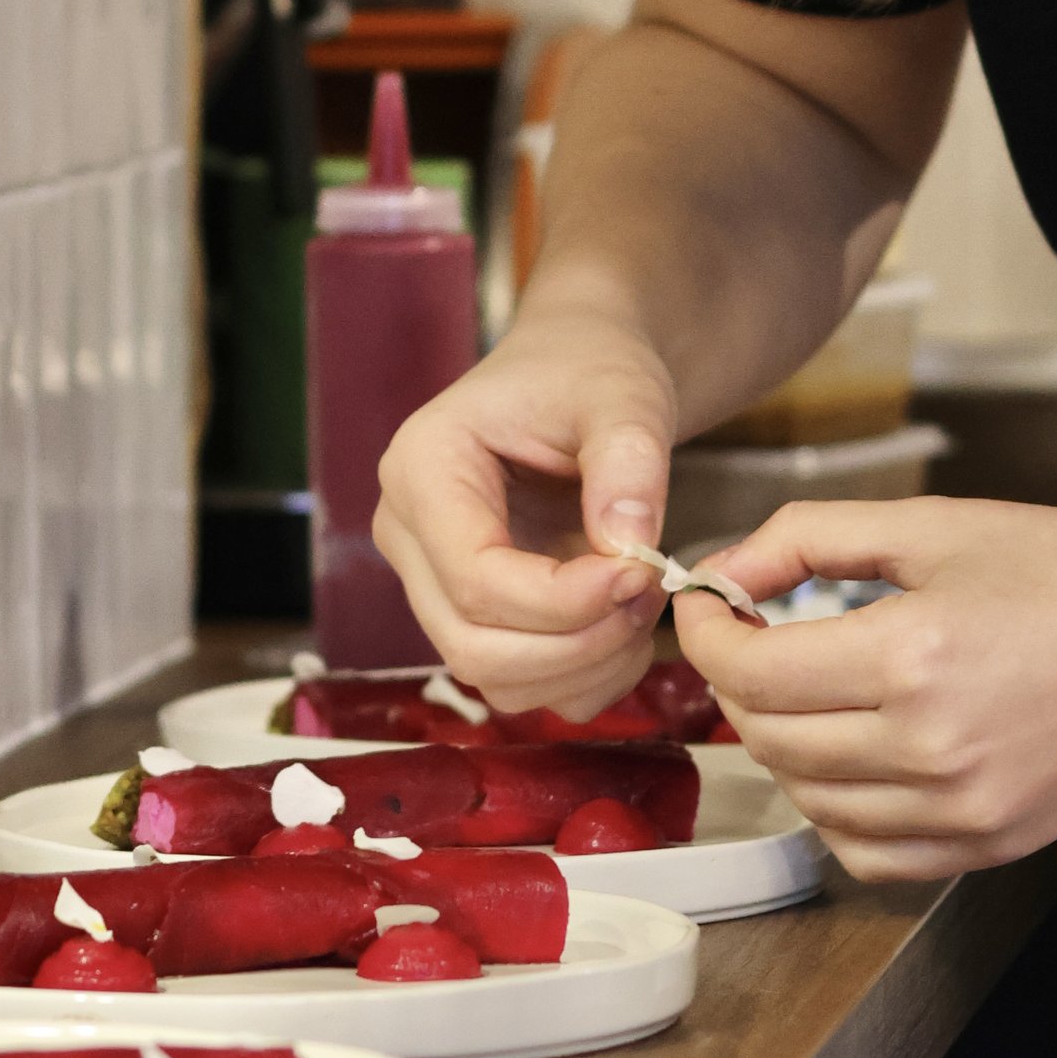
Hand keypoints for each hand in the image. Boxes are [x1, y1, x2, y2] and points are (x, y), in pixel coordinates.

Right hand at [373, 308, 678, 716]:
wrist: (580, 375)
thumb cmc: (589, 371)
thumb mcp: (622, 396)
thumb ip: (627, 463)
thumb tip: (628, 547)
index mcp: (422, 469)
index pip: (475, 577)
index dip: (564, 600)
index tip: (641, 574)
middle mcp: (408, 534)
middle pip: (470, 644)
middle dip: (575, 644)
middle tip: (648, 593)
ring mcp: (433, 581)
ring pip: (492, 678)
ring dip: (582, 668)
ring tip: (642, 605)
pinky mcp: (470, 614)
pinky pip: (518, 685)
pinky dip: (582, 679)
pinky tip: (623, 628)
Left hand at [676, 496, 1056, 880]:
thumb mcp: (941, 523)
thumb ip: (815, 537)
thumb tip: (727, 569)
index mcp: (913, 656)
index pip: (751, 668)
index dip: (706, 632)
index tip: (704, 603)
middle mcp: (929, 749)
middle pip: (768, 735)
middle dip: (737, 680)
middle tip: (752, 633)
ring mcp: (959, 812)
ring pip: (806, 797)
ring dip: (781, 741)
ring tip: (807, 685)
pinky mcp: (985, 847)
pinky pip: (863, 851)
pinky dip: (832, 807)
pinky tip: (851, 752)